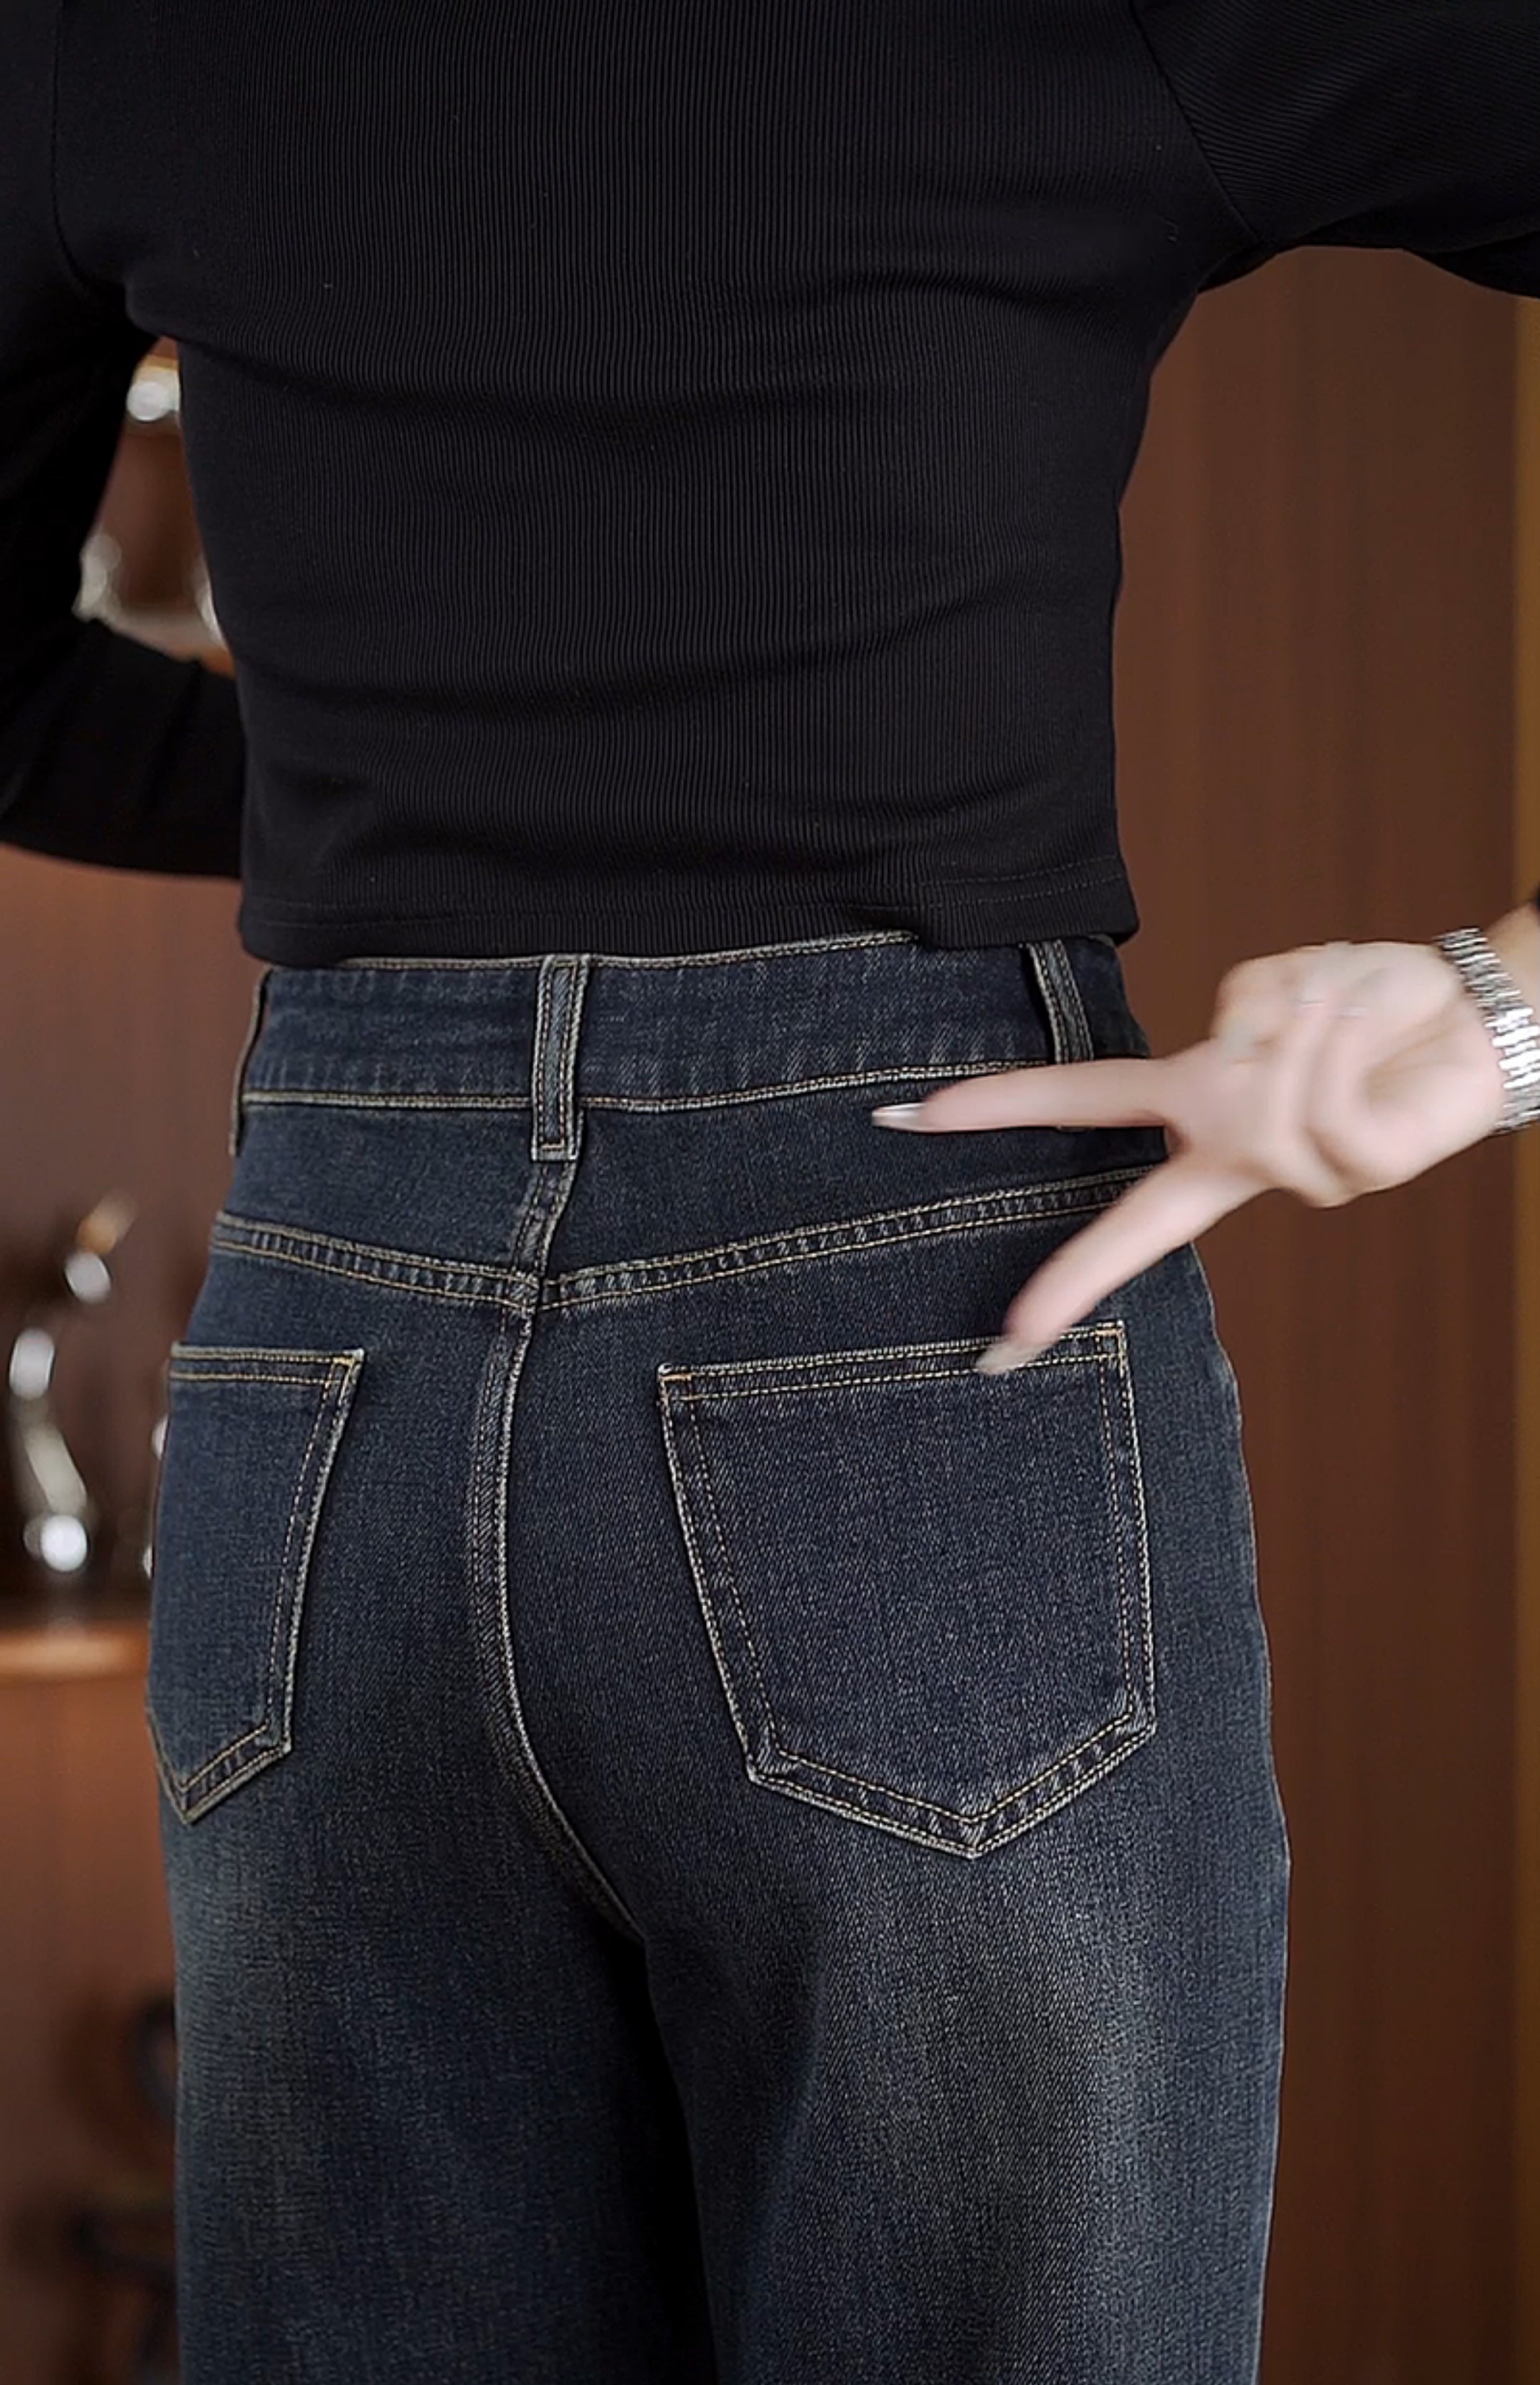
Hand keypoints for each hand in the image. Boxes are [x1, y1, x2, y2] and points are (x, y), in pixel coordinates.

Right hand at [871, 938, 1506, 1367]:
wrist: (1473, 1010)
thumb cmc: (1365, 1002)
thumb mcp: (1276, 982)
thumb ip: (1237, 1011)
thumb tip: (1238, 1054)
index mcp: (1205, 1116)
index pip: (1095, 1129)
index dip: (1015, 1135)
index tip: (954, 1211)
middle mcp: (1240, 1156)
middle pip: (1139, 1215)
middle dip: (1075, 1269)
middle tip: (1010, 1328)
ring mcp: (1300, 1174)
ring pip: (1259, 1107)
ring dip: (1295, 1026)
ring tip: (1334, 1001)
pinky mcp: (1362, 1171)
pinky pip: (1321, 1102)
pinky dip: (1335, 1037)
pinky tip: (1355, 1015)